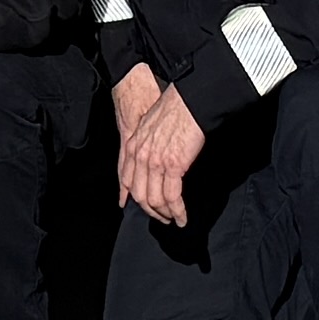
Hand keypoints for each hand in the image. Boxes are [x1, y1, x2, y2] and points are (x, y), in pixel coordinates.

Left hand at [116, 78, 206, 226]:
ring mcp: (155, 162)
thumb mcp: (152, 124)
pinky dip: (177, 211)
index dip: (134, 197)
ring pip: (155, 199)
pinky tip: (182, 217)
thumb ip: (149, 142)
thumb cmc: (177, 107)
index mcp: (134, 144)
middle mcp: (141, 155)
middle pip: (140, 194)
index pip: (128, 179)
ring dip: (165, 214)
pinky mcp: (173, 166)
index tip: (144, 206)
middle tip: (162, 218)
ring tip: (174, 219)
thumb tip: (157, 155)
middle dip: (151, 211)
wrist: (190, 100)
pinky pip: (172, 197)